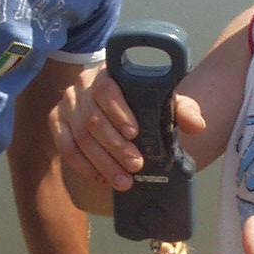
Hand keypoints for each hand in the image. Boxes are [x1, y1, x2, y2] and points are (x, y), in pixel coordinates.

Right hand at [50, 67, 205, 191]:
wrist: (122, 111)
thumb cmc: (144, 105)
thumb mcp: (164, 103)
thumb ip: (181, 110)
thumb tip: (197, 125)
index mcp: (108, 72)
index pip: (107, 89)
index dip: (119, 112)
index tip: (135, 133)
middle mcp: (82, 85)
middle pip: (93, 118)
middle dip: (115, 147)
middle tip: (136, 166)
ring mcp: (66, 104)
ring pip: (80, 137)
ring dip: (102, 163)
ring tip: (124, 181)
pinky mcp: (56, 122)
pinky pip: (65, 147)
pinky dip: (84, 166)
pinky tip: (102, 179)